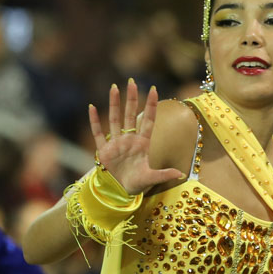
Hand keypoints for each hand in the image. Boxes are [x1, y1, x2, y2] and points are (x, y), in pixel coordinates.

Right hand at [88, 80, 183, 195]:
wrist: (119, 192)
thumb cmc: (136, 184)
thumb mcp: (151, 178)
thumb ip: (164, 174)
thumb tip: (180, 174)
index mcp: (142, 144)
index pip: (148, 120)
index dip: (151, 106)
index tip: (154, 90)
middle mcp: (129, 140)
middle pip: (131, 114)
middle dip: (132, 98)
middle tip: (132, 81)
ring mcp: (116, 143)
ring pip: (115, 119)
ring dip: (114, 104)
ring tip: (114, 88)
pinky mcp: (104, 150)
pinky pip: (98, 133)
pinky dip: (95, 121)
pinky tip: (92, 107)